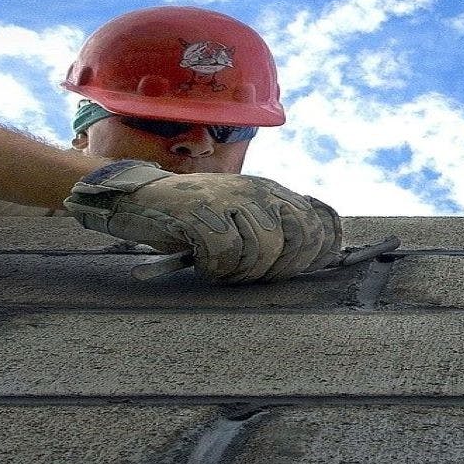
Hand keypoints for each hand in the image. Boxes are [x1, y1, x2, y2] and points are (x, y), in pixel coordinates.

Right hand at [62, 160, 341, 282]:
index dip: (322, 250)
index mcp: (271, 191)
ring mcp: (230, 199)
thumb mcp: (241, 214)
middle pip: (300, 237)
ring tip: (219, 265)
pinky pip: (227, 253)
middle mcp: (257, 190)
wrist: (141, 199)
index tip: (300, 269)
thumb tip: (322, 255)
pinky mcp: (202, 212)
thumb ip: (277, 227)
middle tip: (248, 272)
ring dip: (242, 270)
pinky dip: (214, 266)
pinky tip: (200, 259)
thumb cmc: (193, 216)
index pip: (322, 219)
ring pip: (265, 248)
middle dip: (280, 267)